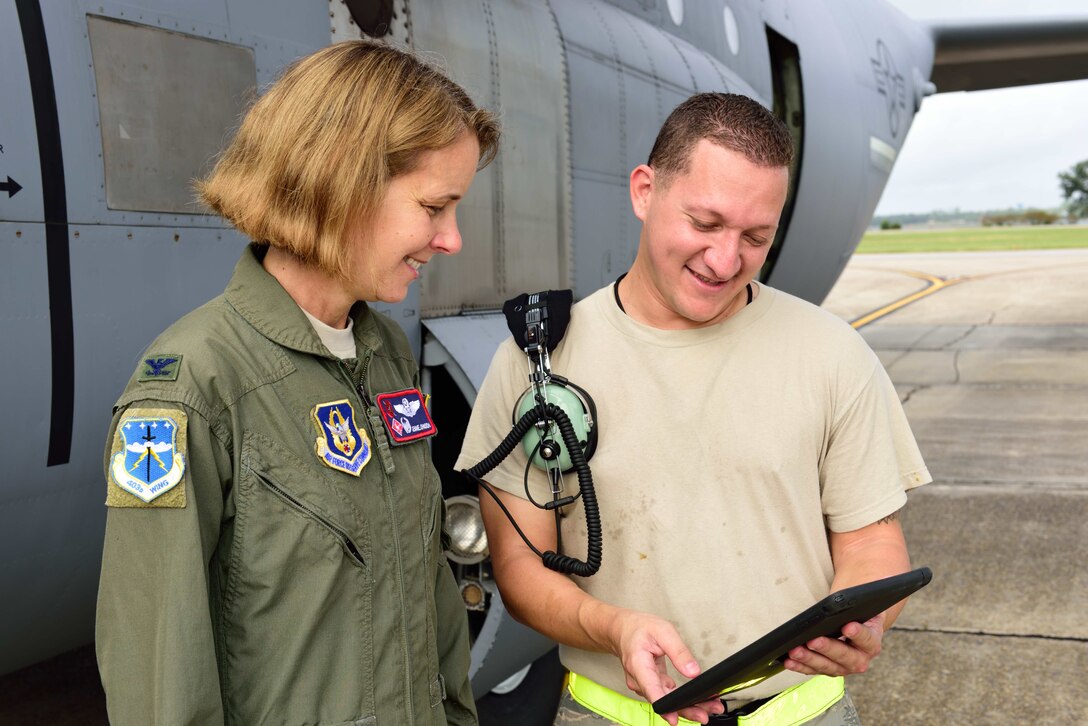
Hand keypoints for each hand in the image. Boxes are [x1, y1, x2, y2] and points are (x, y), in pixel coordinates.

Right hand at [610, 610, 725, 724]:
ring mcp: (644, 684)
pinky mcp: (650, 684)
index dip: (663, 706)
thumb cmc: (639, 628)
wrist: (623, 629)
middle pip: (662, 700)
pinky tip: (697, 700)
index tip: (674, 718)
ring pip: (665, 700)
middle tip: (705, 714)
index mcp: (638, 664)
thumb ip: (679, 652)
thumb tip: (693, 672)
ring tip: (709, 706)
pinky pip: (665, 694)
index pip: (650, 689)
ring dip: (687, 705)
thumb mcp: (663, 631)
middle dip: (685, 709)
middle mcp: (639, 679)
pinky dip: (681, 698)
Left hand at [783, 612, 885, 676]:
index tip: (848, 626)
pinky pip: (813, 670)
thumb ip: (859, 602)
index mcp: (872, 642)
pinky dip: (800, 666)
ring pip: (827, 666)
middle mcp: (860, 659)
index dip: (858, 633)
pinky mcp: (829, 670)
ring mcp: (844, 667)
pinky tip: (789, 661)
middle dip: (827, 648)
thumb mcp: (862, 607)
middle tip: (813, 641)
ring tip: (795, 651)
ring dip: (809, 659)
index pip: (867, 638)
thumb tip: (854, 593)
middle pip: (844, 656)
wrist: (857, 627)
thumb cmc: (857, 614)